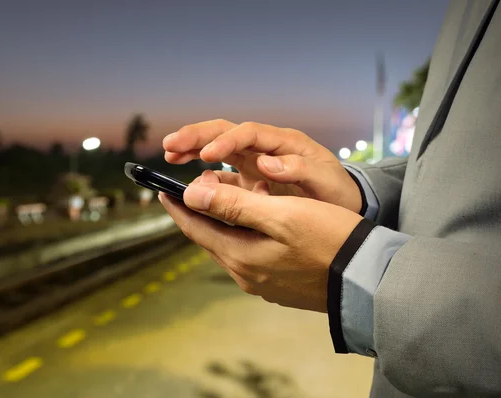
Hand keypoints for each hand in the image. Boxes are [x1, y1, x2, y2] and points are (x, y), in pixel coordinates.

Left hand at [158, 171, 362, 311]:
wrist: (368, 281)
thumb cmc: (329, 241)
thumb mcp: (281, 215)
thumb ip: (233, 205)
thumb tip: (191, 195)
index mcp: (240, 256)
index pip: (196, 228)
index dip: (177, 206)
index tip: (161, 190)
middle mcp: (245, 274)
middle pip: (211, 237)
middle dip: (200, 211)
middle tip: (193, 188)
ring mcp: (263, 283)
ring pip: (231, 244)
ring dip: (225, 221)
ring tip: (227, 198)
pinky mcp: (279, 284)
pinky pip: (250, 254)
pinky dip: (245, 233)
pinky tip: (257, 222)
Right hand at [163, 119, 362, 213]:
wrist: (343, 206)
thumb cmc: (337, 193)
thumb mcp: (326, 181)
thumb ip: (300, 170)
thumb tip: (266, 164)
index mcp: (284, 143)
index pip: (248, 134)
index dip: (225, 141)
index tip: (206, 155)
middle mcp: (265, 148)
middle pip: (225, 132)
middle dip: (196, 136)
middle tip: (170, 145)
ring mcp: (255, 163)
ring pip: (218, 148)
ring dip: (193, 149)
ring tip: (170, 154)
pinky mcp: (250, 181)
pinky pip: (222, 175)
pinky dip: (203, 176)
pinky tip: (189, 184)